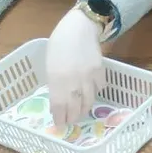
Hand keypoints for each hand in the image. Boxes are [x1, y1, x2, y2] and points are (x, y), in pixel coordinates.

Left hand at [46, 8, 104, 127]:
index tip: (59, 125)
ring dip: (84, 109)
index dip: (60, 118)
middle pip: (75, 107)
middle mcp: (74, 81)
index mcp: (57, 79)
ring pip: (89, 101)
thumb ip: (55, 82)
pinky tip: (91, 94)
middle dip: (72, 118)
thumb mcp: (50, 65)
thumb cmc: (59, 44)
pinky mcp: (100, 71)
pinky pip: (99, 88)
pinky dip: (95, 93)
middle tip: (70, 122)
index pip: (59, 106)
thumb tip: (58, 98)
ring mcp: (89, 77)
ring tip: (81, 113)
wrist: (80, 27)